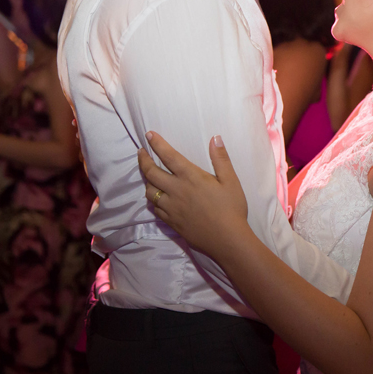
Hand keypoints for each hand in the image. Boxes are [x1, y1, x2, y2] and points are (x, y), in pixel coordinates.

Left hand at [138, 132, 248, 256]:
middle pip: (151, 173)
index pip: (168, 156)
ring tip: (148, 175)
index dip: (157, 144)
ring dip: (146, 180)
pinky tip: (156, 198)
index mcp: (190, 177)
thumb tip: (215, 137)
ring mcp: (171, 207)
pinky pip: (155, 208)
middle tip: (141, 152)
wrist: (226, 239)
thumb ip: (221, 159)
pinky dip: (152, 199)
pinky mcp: (170, 221)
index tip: (148, 134)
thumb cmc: (231, 208)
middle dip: (143, 160)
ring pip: (149, 191)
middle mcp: (176, 190)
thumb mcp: (231, 181)